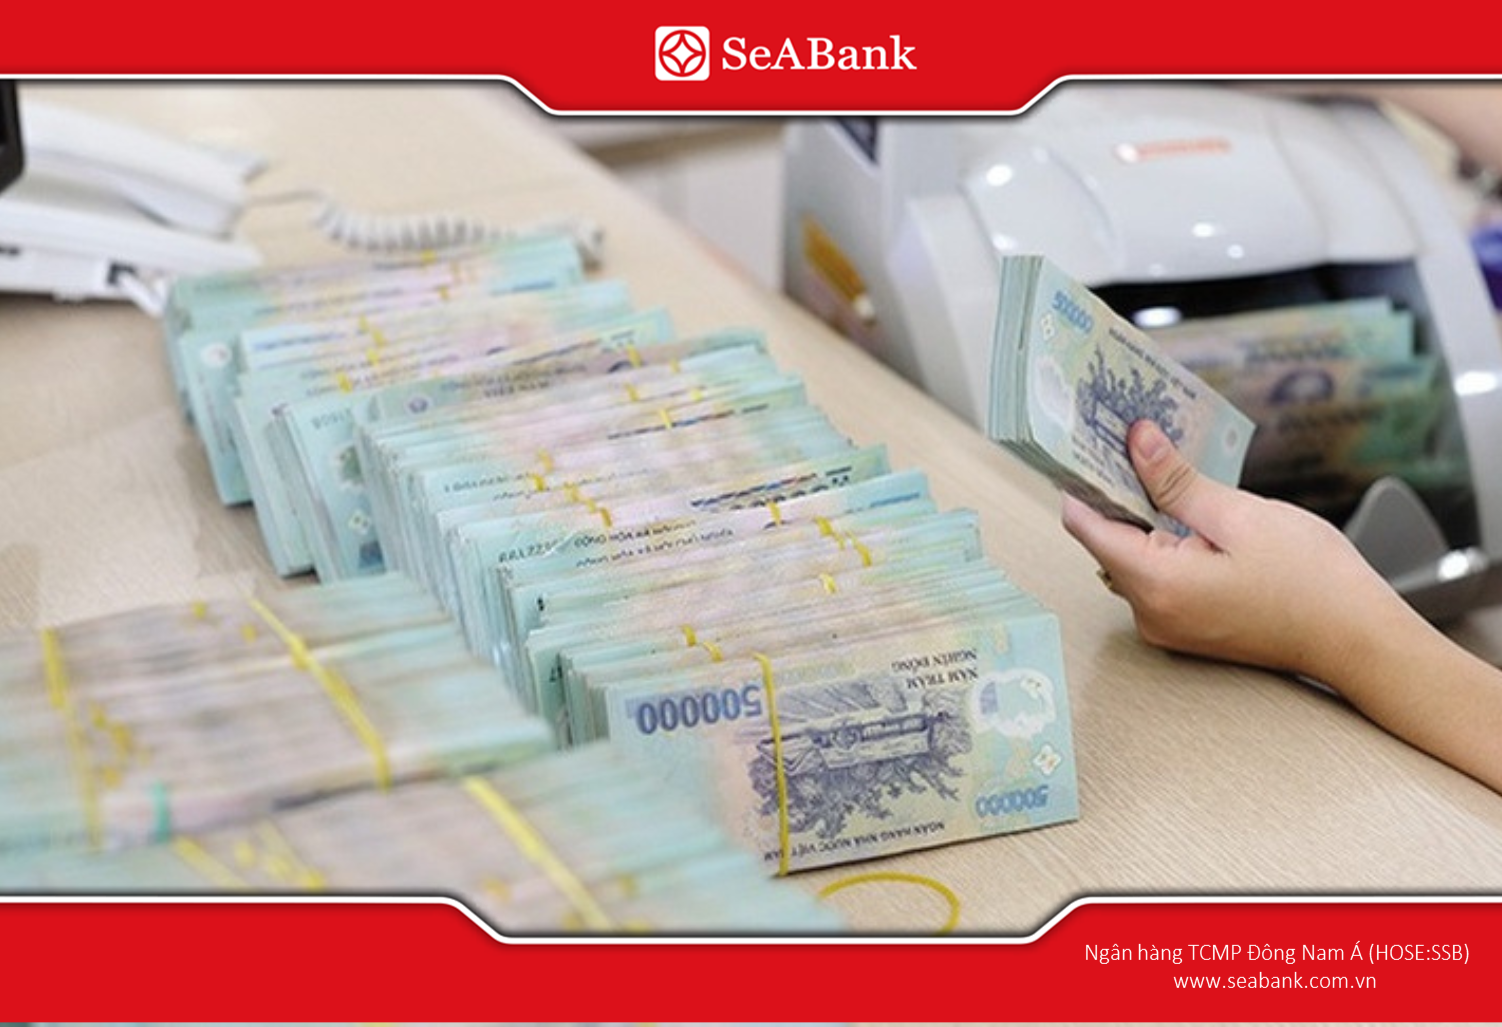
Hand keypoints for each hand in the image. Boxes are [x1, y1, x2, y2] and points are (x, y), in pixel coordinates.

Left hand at [1060, 419, 1407, 681]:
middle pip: (1108, 542)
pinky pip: (1157, 579)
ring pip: (1133, 559)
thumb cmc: (1311, 580)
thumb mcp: (1239, 515)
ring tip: (1170, 477)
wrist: (1357, 639)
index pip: (1086, 526)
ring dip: (1146, 520)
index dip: (1083, 481)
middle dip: (1119, 494)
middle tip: (1135, 444)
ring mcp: (1166, 627)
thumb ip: (1175, 481)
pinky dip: (1166, 547)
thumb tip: (1135, 442)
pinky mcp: (1185, 629)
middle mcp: (1150, 614)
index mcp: (1156, 585)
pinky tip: (1194, 520)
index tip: (1087, 444)